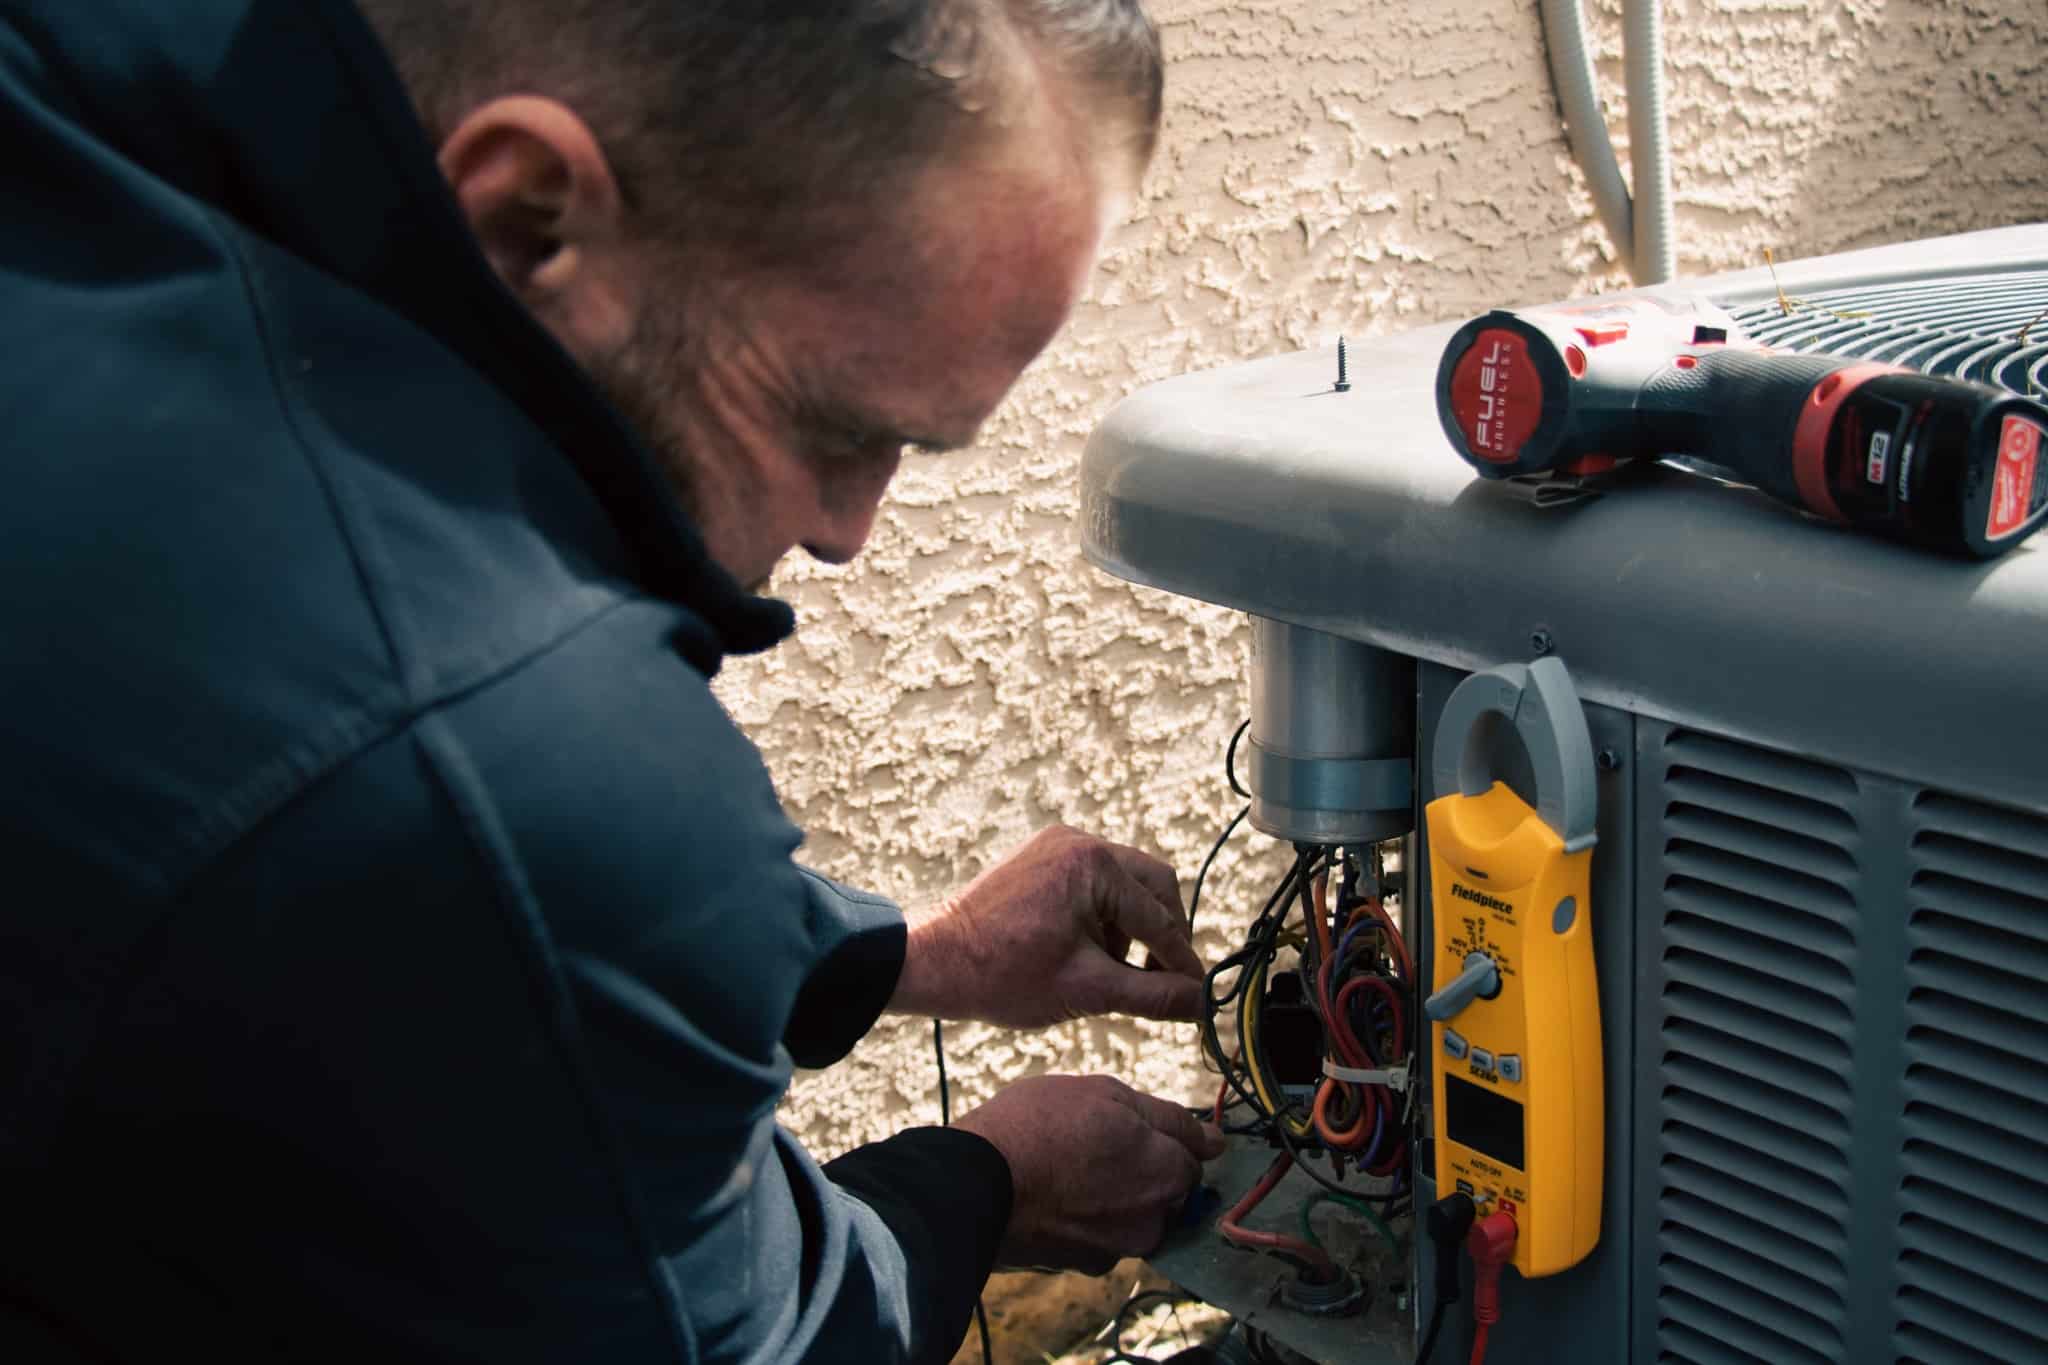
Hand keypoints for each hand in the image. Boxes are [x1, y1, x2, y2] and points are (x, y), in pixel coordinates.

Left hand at [890, 825, 1204, 1027]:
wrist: (933, 960)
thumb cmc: (1002, 975)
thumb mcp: (1087, 991)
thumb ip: (1152, 996)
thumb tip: (1201, 1003)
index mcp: (1093, 864)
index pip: (1159, 917)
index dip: (1181, 960)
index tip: (1198, 993)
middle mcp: (1080, 841)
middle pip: (1153, 886)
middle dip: (1162, 935)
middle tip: (1162, 981)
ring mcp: (1058, 844)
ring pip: (1125, 883)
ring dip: (1132, 928)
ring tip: (1113, 974)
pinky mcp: (1042, 857)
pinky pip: (1094, 881)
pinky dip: (1104, 916)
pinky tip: (1089, 955)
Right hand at [956, 1074, 1225, 1273]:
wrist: (975, 1184)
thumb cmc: (1039, 1128)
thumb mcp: (1106, 1094)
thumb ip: (1169, 1118)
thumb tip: (1214, 1139)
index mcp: (1168, 1172)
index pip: (1193, 1156)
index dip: (1161, 1136)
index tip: (1132, 1130)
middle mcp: (1154, 1219)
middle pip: (1164, 1190)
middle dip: (1141, 1169)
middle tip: (1093, 1142)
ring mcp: (1119, 1247)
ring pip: (1131, 1215)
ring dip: (1112, 1195)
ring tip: (1067, 1168)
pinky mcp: (1084, 1264)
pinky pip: (1100, 1236)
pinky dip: (1086, 1218)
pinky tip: (1054, 1194)